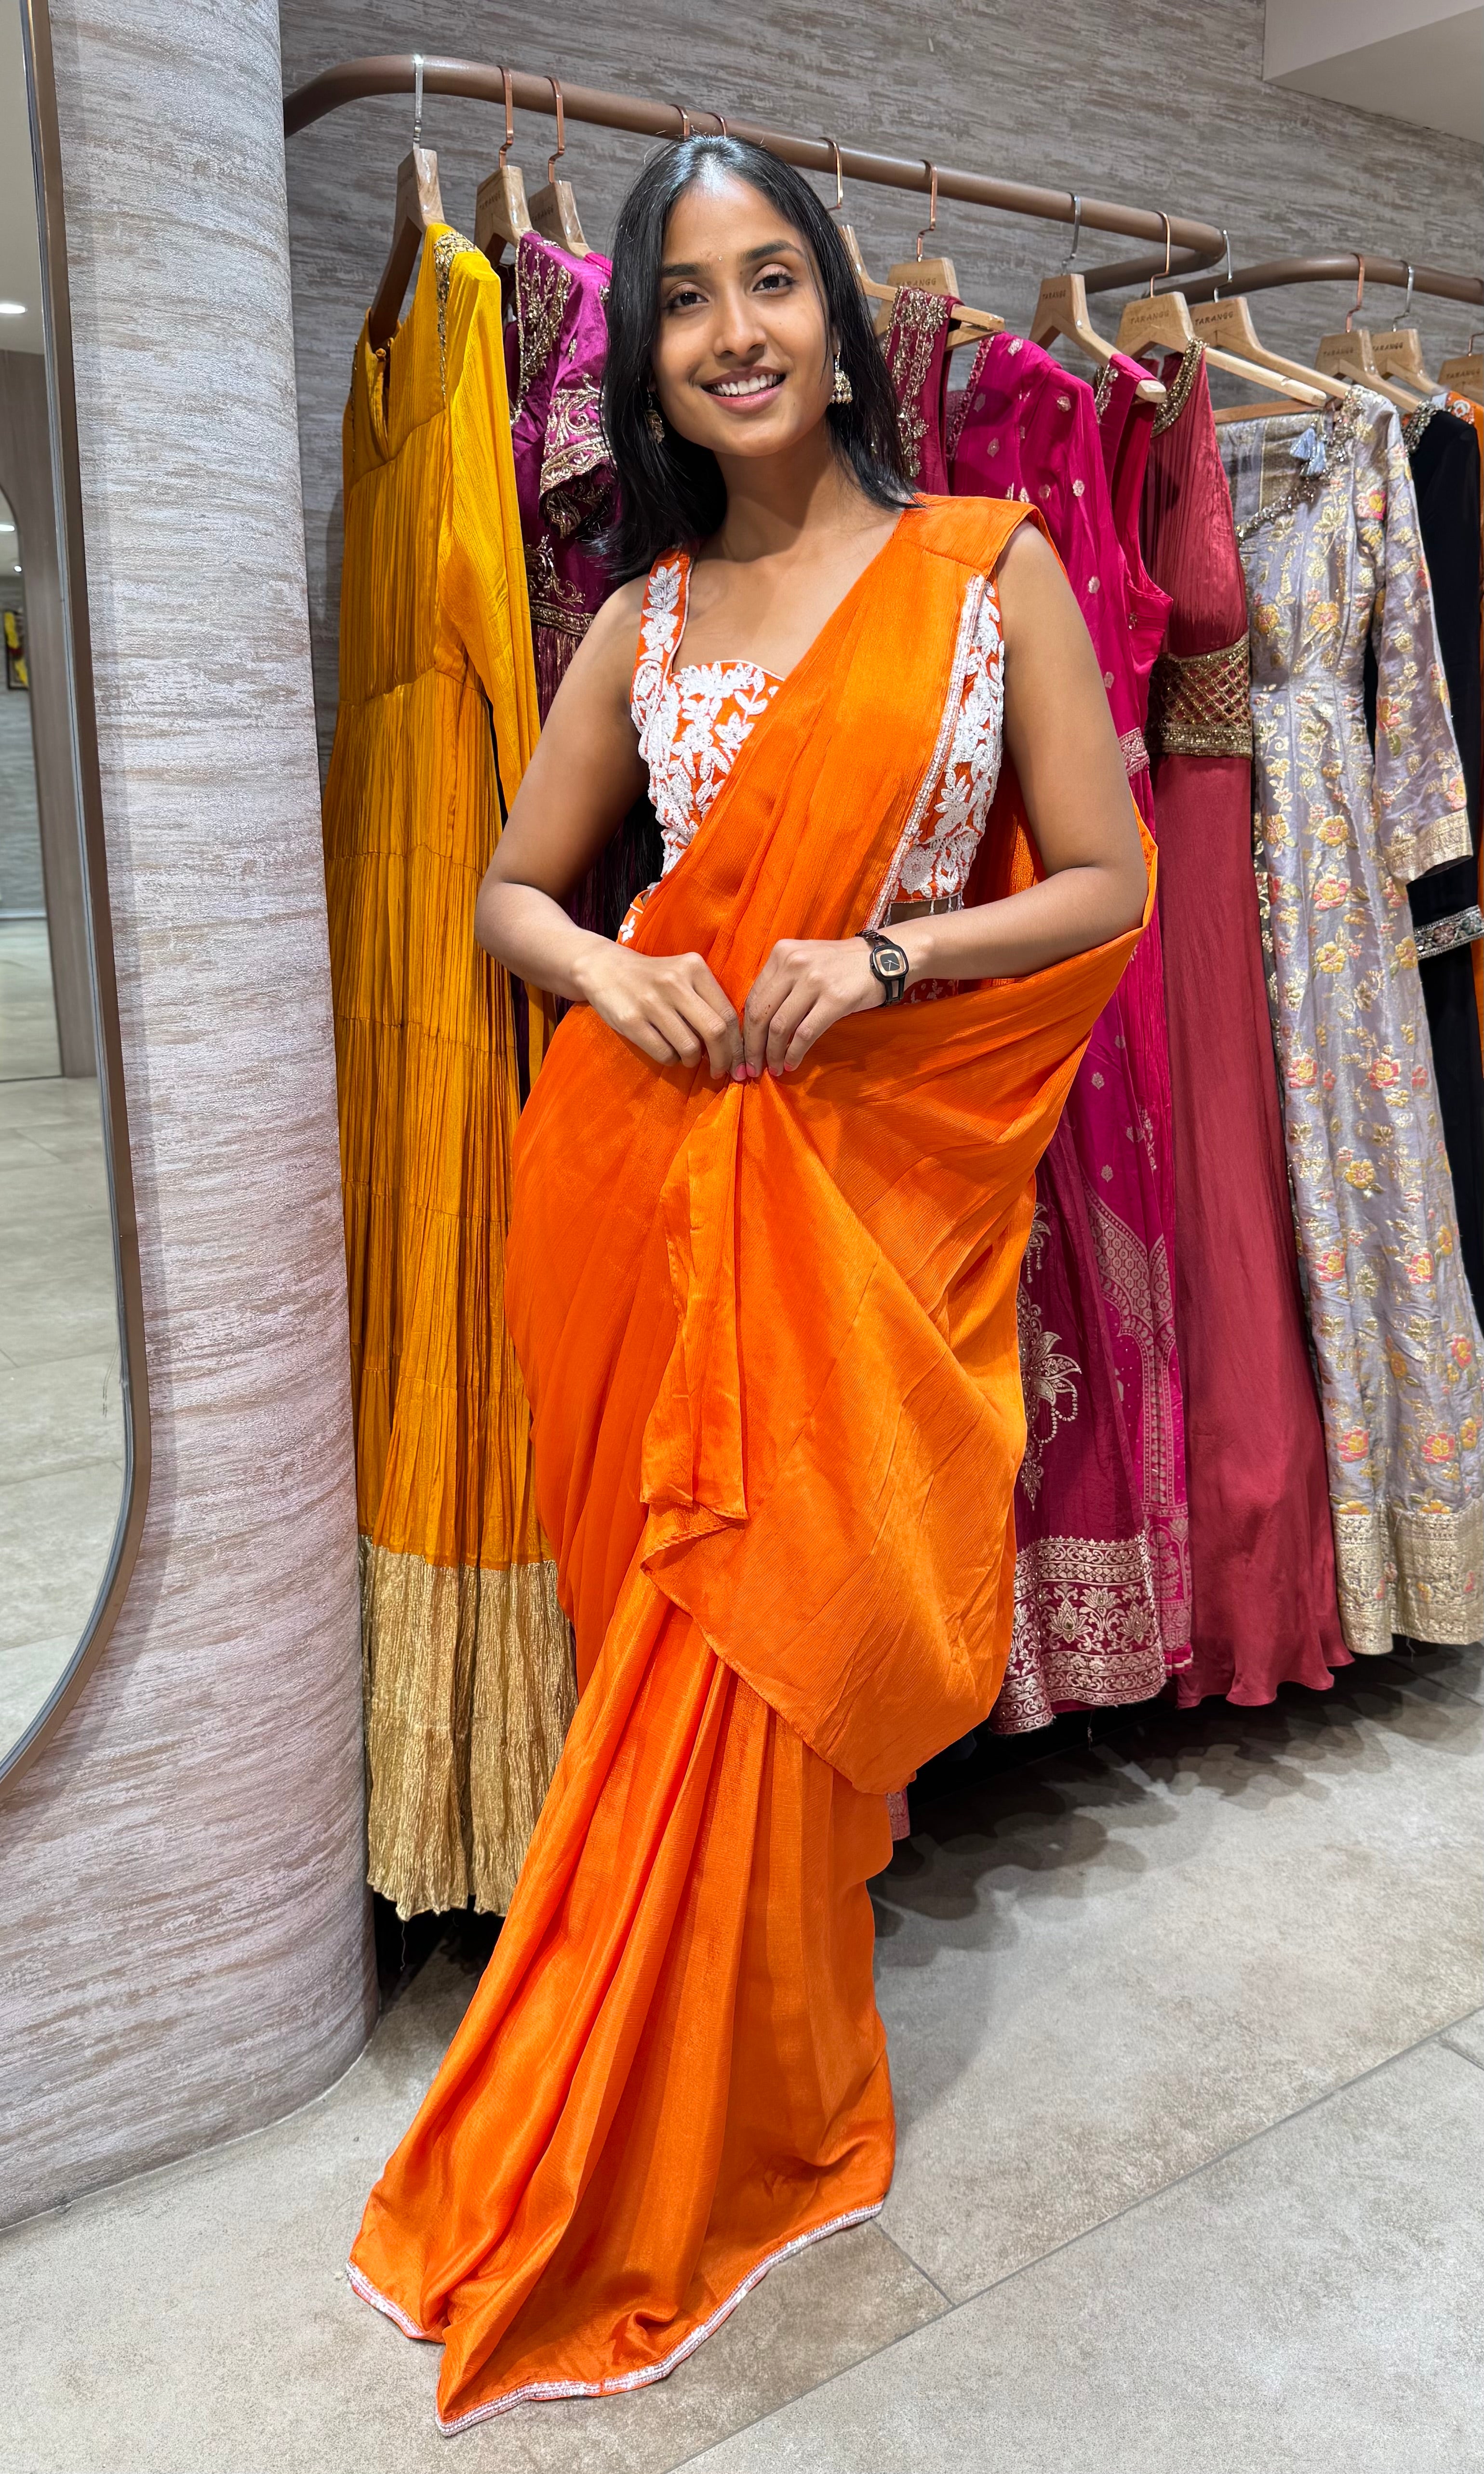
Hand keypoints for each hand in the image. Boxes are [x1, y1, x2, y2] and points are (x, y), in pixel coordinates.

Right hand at [575, 940, 742, 1077]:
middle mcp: (674, 982)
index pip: (728, 1014)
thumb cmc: (652, 978)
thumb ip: (708, 1001)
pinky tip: (667, 1050)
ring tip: (688, 1057)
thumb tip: (734, 1047)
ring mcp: (651, 1001)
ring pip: (689, 1047)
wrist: (603, 968)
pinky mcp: (631, 1020)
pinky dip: (671, 1059)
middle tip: (721, 1072)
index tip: (740, 1063)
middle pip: (714, 1031)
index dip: (738, 1045)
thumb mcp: (683, 976)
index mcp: (694, 968)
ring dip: (693, 1060)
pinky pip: (664, 1053)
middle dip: (723, 1059)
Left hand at [743, 937, 885, 1076]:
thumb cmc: (839, 965)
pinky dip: (795, 1053)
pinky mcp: (835, 999)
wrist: (881, 959)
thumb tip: (756, 1026)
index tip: (745, 1051)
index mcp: (782, 953)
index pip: (753, 998)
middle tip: (753, 1068)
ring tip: (774, 1069)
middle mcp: (794, 964)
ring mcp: (814, 981)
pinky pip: (805, 1033)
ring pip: (780, 1027)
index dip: (745, 1031)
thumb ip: (780, 984)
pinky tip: (792, 1063)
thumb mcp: (803, 962)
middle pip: (760, 1014)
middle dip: (753, 1047)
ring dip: (773, 1054)